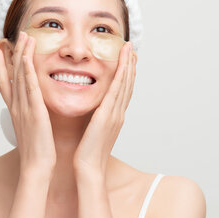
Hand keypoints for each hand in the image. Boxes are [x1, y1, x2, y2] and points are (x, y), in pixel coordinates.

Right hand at [0, 31, 56, 174]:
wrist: (36, 168)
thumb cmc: (37, 152)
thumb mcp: (31, 130)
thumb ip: (30, 116)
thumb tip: (33, 110)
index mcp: (15, 110)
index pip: (5, 83)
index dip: (0, 65)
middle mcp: (16, 106)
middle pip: (11, 74)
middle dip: (12, 53)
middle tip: (14, 35)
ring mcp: (23, 108)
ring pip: (19, 76)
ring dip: (21, 54)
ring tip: (24, 36)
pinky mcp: (34, 111)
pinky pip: (29, 87)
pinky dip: (26, 70)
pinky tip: (26, 57)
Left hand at [73, 42, 136, 174]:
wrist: (89, 169)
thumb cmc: (86, 154)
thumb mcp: (92, 133)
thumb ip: (94, 121)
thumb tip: (91, 114)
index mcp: (114, 118)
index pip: (122, 91)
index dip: (126, 74)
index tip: (126, 60)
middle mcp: (118, 114)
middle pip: (127, 84)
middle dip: (130, 65)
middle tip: (131, 48)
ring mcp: (115, 114)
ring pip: (125, 84)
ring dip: (128, 65)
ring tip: (129, 49)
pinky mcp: (108, 115)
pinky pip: (116, 90)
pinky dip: (121, 75)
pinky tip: (123, 62)